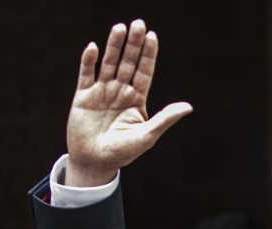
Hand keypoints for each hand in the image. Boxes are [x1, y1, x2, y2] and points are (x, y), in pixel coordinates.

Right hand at [65, 20, 191, 186]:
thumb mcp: (147, 135)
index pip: (144, 72)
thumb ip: (165, 118)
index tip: (152, 36)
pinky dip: (89, 61)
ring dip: (114, 46)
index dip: (148, 55)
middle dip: (133, 44)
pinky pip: (86, 74)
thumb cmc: (123, 151)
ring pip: (109, 64)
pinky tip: (94, 48)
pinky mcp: (83, 96)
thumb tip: (188, 106)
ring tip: (120, 27)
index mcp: (137, 99)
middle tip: (138, 23)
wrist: (96, 162)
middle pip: (128, 63)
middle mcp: (120, 92)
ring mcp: (101, 92)